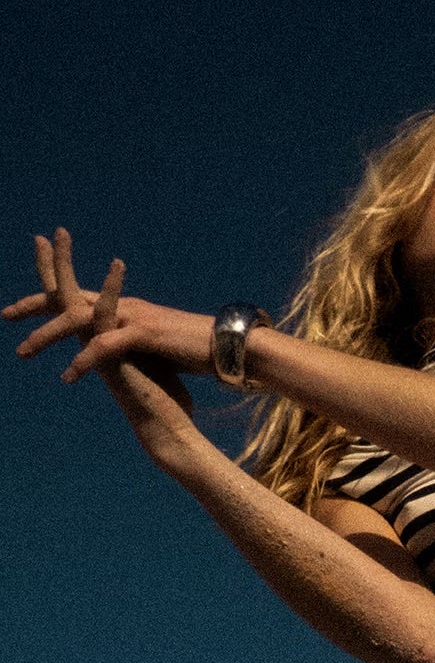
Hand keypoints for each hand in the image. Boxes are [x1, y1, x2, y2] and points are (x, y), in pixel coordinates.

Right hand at [10, 229, 200, 467]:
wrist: (166, 427)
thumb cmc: (163, 401)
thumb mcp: (150, 364)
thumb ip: (140, 349)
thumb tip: (147, 343)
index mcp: (100, 340)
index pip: (77, 302)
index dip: (62, 278)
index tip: (51, 248)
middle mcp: (93, 341)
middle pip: (64, 298)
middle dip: (50, 266)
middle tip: (41, 236)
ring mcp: (100, 347)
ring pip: (75, 301)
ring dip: (65, 266)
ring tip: (59, 235)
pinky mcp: (115, 353)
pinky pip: (110, 315)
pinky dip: (114, 289)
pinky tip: (116, 264)